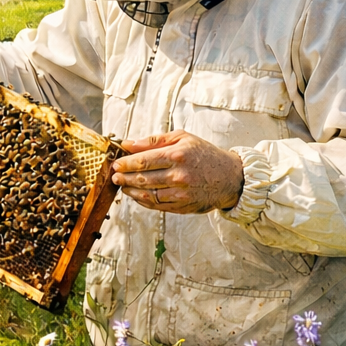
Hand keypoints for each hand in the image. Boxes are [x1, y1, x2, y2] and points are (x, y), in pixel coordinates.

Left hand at [110, 130, 244, 213]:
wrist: (230, 177)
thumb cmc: (204, 155)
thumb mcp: (183, 138)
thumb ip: (154, 140)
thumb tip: (128, 144)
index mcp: (178, 156)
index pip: (143, 161)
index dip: (126, 164)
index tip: (116, 164)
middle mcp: (179, 176)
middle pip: (143, 179)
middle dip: (124, 177)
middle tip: (115, 176)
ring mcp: (181, 194)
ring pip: (148, 194)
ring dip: (131, 191)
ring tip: (123, 185)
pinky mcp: (183, 207)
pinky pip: (157, 206)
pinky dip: (143, 201)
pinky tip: (136, 195)